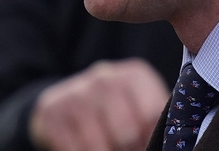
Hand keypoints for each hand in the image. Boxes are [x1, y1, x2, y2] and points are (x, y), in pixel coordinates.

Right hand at [29, 58, 168, 150]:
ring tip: (105, 148)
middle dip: (126, 149)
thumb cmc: (113, 114)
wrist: (64, 105)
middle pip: (125, 130)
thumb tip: (168, 146)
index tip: (143, 143)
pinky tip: (82, 147)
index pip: (151, 113)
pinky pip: (71, 145)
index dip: (149, 138)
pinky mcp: (51, 108)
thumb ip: (153, 121)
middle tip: (124, 148)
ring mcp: (74, 91)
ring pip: (97, 141)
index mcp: (133, 76)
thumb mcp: (138, 109)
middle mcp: (103, 77)